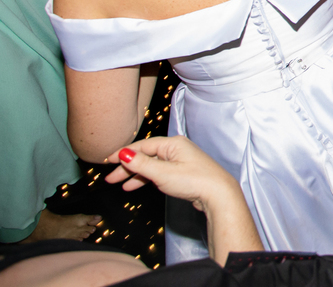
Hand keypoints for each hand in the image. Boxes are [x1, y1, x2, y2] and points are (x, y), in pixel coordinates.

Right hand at [105, 136, 241, 212]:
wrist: (218, 194)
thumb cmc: (193, 181)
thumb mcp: (163, 172)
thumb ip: (142, 164)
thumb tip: (125, 153)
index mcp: (173, 144)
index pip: (143, 145)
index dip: (124, 153)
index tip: (107, 160)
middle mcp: (177, 149)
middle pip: (146, 155)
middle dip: (128, 166)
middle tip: (110, 178)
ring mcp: (180, 161)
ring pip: (152, 165)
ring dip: (136, 174)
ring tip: (120, 185)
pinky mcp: (182, 173)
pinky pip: (159, 172)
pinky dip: (147, 179)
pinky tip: (135, 186)